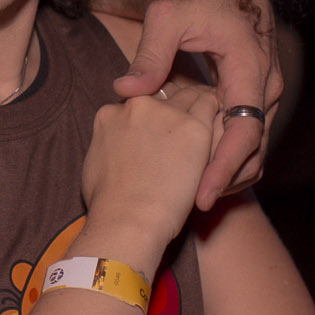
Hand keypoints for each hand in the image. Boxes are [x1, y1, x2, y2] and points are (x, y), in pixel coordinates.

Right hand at [83, 78, 222, 253]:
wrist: (127, 220)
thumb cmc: (109, 205)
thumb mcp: (95, 166)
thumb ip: (109, 145)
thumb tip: (116, 149)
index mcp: (111, 114)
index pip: (136, 101)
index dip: (150, 115)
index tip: (159, 129)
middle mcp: (137, 105)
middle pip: (163, 95)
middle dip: (173, 107)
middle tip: (185, 124)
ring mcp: (166, 114)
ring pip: (190, 95)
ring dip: (197, 106)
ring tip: (208, 121)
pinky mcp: (194, 127)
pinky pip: (211, 106)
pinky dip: (216, 112)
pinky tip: (220, 126)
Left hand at [116, 0, 284, 207]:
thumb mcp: (170, 15)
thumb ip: (150, 53)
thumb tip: (125, 91)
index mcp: (250, 71)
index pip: (244, 133)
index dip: (223, 169)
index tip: (201, 196)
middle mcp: (264, 88)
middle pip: (252, 151)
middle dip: (223, 181)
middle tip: (186, 207)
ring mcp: (262, 94)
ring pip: (251, 149)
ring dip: (225, 174)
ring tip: (188, 196)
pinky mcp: (251, 96)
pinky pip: (242, 136)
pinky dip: (224, 156)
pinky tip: (193, 168)